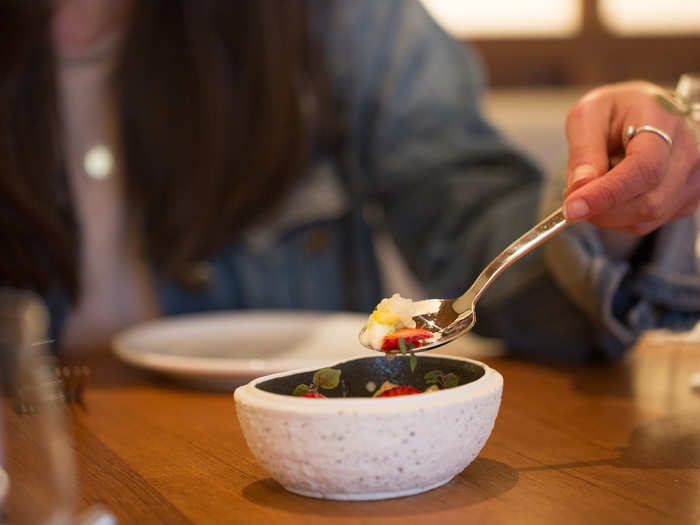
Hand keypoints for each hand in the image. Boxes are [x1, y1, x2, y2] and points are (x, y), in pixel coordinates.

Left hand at [563, 81, 699, 234]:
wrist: (647, 113)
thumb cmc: (616, 111)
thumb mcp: (588, 115)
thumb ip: (583, 150)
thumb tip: (579, 187)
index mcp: (663, 122)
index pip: (643, 169)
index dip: (606, 194)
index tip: (572, 208)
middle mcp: (688, 153)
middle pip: (647, 202)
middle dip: (599, 209)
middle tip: (572, 197)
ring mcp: (693, 179)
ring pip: (645, 219)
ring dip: (606, 214)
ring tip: (594, 187)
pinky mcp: (687, 199)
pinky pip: (646, 224)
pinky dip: (619, 217)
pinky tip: (614, 193)